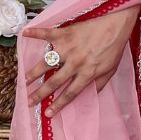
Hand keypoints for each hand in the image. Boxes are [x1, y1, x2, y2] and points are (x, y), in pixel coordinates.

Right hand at [21, 5, 140, 115]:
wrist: (116, 25)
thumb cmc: (114, 48)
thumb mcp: (110, 70)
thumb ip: (99, 84)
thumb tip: (91, 96)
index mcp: (87, 73)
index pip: (70, 93)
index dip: (58, 105)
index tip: (48, 114)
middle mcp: (75, 63)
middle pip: (54, 82)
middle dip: (40, 94)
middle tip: (29, 101)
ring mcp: (68, 48)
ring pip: (46, 62)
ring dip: (34, 72)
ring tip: (25, 81)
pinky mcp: (65, 33)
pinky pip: (47, 34)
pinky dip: (36, 33)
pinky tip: (24, 34)